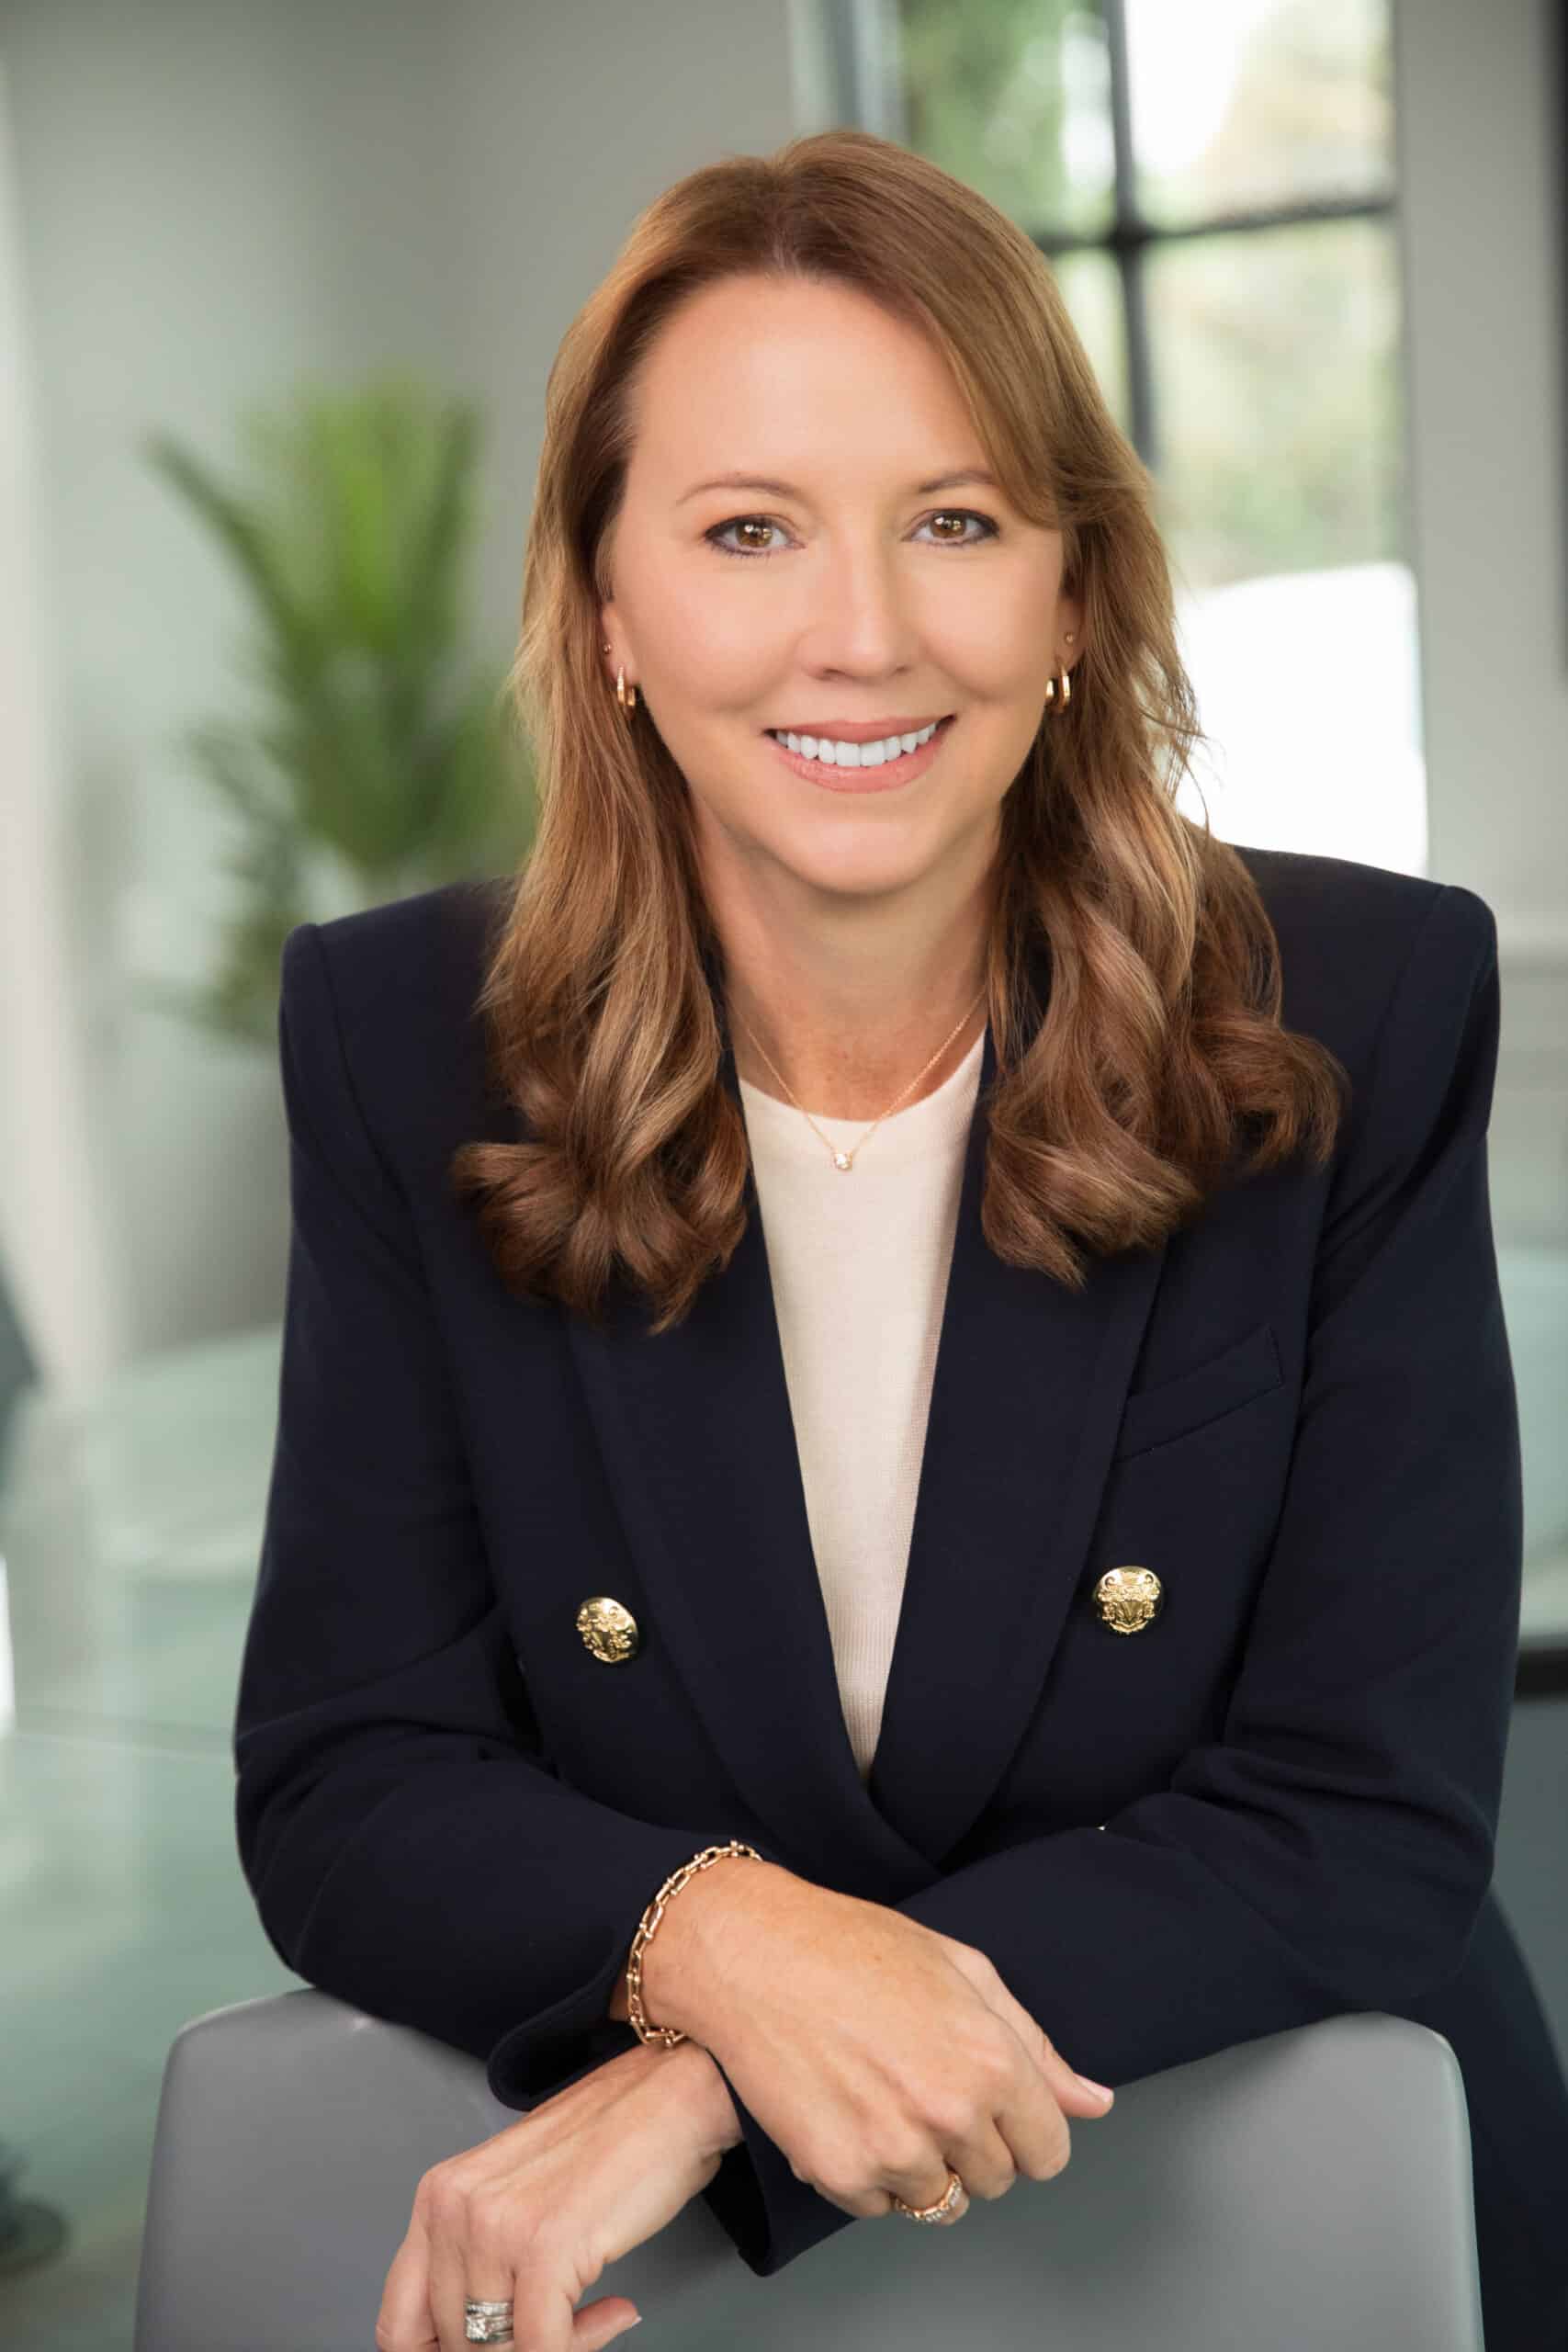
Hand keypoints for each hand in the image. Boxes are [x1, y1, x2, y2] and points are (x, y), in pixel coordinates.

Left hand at [374, 2037, 728, 2351]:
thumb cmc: (609, 2141)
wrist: (674, 2092)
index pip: (399, 2324)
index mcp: (439, 2196)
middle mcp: (454, 2208)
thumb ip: (483, 2263)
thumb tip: (480, 2346)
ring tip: (593, 2317)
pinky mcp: (546, 2245)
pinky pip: (543, 2346)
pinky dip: (578, 2347)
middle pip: (452, 2343)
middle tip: (560, 2329)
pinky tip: (612, 2312)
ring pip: (496, 2350)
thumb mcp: (518, 2198)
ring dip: (553, 2348)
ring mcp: (497, 2226)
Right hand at [675, 1870, 1113, 2222]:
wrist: (753, 1954)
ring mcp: (894, 2149)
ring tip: (880, 2095)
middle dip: (968, 2143)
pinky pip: (878, 2205)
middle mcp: (951, 2113)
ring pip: (938, 2200)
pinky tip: (844, 2110)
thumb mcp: (964, 1970)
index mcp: (993, 2061)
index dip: (1021, 2130)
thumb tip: (1093, 2103)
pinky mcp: (839, 2173)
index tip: (991, 2110)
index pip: (1047, 2152)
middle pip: (995, 2181)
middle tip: (920, 2084)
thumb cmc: (855, 1947)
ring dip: (917, 2162)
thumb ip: (1035, 2046)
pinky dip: (864, 2172)